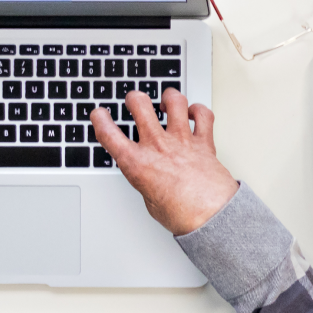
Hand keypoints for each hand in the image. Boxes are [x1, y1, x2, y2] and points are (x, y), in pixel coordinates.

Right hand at [90, 88, 237, 235]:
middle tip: (134, 101)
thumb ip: (147, 183)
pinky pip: (203, 116)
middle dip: (134, 98)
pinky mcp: (204, 142)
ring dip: (168, 97)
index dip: (100, 120)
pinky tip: (194, 113)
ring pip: (174, 101)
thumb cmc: (183, 214)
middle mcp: (158, 146)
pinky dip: (199, 110)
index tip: (99, 114)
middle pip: (139, 104)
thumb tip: (150, 180)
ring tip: (166, 101)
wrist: (212, 215)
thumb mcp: (150, 202)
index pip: (109, 134)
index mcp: (137, 163)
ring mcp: (182, 140)